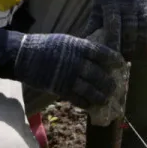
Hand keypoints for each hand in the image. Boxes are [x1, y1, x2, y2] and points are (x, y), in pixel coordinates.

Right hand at [9, 33, 123, 106]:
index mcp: (79, 47)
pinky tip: (90, 105)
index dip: (115, 60)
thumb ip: (81, 49)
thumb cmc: (46, 46)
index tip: (122, 65)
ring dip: (100, 97)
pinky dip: (85, 103)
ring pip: (91, 90)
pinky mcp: (60, 89)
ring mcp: (69, 77)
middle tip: (115, 88)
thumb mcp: (67, 41)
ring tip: (106, 100)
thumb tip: (97, 57)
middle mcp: (77, 62)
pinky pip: (77, 99)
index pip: (103, 54)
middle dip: (110, 84)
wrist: (24, 55)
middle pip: (100, 75)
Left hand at [92, 0, 146, 54]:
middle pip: (130, 32)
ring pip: (145, 29)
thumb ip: (94, 22)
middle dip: (128, 48)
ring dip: (142, 44)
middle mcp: (128, 3)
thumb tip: (84, 41)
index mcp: (111, 3)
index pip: (113, 29)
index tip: (112, 56)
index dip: (113, 45)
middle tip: (126, 58)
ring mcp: (143, 3)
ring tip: (138, 52)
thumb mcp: (98, 2)